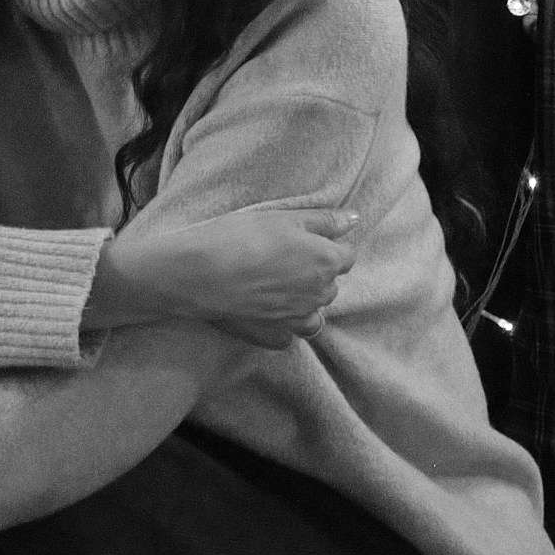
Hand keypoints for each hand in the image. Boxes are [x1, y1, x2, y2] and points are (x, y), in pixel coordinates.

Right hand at [96, 198, 356, 347]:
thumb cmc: (240, 236)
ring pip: (313, 314)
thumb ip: (324, 221)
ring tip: (274, 287)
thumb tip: (354, 220)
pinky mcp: (275, 337)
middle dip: (315, 274)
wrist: (200, 273)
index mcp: (325, 262)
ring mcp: (297, 320)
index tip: (303, 242)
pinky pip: (290, 334)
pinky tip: (262, 308)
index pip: (346, 257)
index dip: (327, 247)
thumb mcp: (284, 217)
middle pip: (329, 285)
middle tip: (281, 260)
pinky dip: (283, 323)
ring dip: (303, 303)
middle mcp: (318, 295)